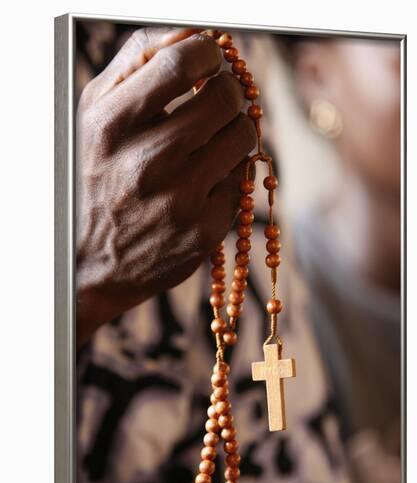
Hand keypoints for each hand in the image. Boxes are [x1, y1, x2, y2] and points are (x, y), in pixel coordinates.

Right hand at [76, 27, 256, 346]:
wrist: (93, 263)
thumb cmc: (95, 180)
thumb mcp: (94, 118)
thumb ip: (134, 65)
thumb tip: (191, 33)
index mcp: (112, 127)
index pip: (180, 62)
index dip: (208, 51)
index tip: (210, 58)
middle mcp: (147, 163)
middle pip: (225, 97)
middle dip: (229, 89)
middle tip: (218, 98)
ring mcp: (180, 201)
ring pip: (244, 137)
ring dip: (237, 128)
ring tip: (214, 138)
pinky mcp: (205, 230)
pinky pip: (243, 179)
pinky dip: (232, 171)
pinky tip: (208, 178)